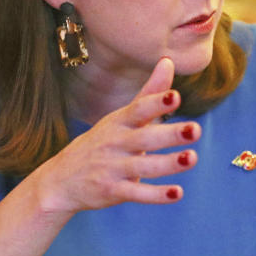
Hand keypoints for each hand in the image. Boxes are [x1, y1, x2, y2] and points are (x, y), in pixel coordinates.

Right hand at [33, 57, 198, 213]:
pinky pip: (136, 193)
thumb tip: (168, 61)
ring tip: (192, 158)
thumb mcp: (120, 117)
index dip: (156, 103)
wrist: (60, 180)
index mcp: (119, 122)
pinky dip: (156, 195)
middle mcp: (115, 143)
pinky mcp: (112, 191)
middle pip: (144, 137)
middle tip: (196, 130)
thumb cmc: (100, 144)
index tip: (175, 96)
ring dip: (169, 164)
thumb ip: (149, 94)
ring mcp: (112, 168)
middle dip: (170, 134)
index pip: (138, 109)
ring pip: (143, 166)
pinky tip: (177, 193)